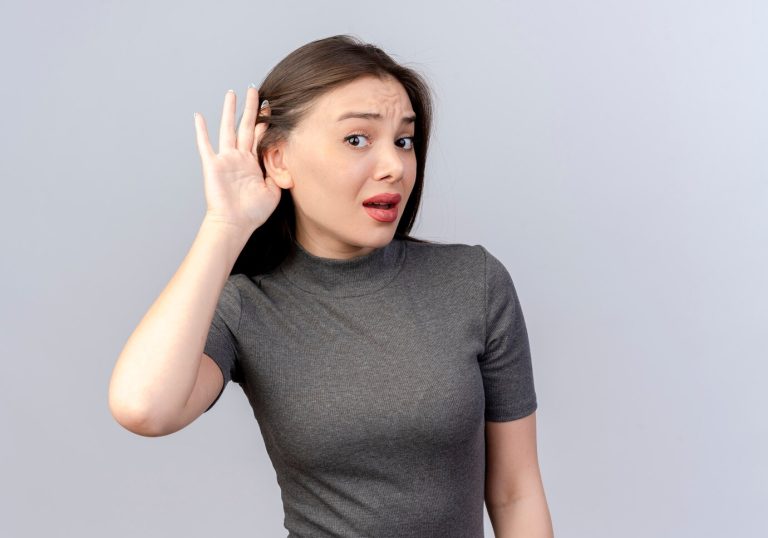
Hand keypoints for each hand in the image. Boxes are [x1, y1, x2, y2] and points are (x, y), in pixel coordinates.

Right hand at [194, 87, 281, 233]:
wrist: (234, 224)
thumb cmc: (252, 213)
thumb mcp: (274, 192)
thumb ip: (278, 174)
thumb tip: (286, 161)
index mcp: (253, 164)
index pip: (260, 137)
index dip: (266, 121)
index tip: (270, 105)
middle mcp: (239, 158)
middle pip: (245, 126)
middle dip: (250, 108)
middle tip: (254, 90)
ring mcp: (226, 159)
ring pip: (227, 128)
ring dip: (229, 110)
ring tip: (231, 93)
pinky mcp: (213, 165)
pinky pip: (205, 145)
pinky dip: (201, 131)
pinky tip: (198, 116)